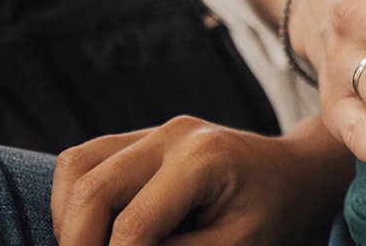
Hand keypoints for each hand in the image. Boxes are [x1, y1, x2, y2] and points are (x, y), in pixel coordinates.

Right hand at [51, 116, 351, 245]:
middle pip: (92, 189)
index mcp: (203, 159)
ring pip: (77, 166)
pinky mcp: (144, 136)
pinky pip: (86, 160)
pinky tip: (93, 229)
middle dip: (77, 241)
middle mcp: (174, 134)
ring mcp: (156, 130)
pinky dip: (76, 197)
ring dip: (68, 217)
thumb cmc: (276, 214)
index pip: (133, 223)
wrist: (297, 175)